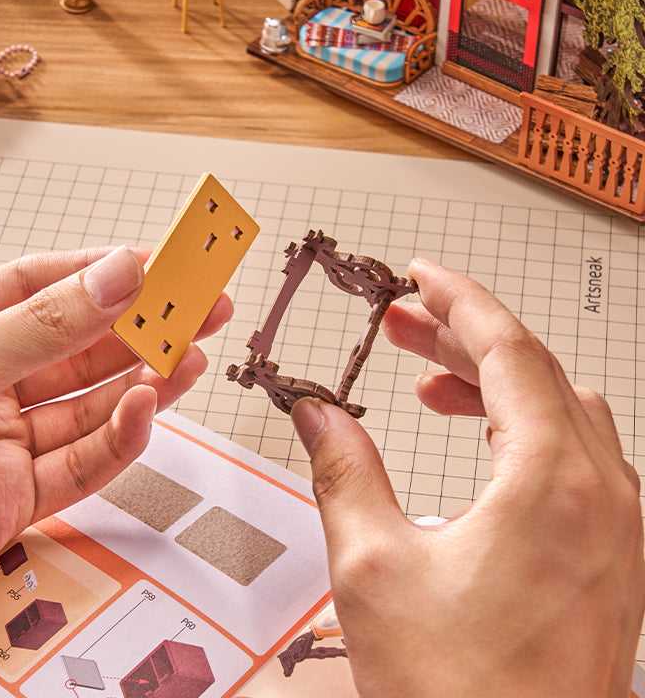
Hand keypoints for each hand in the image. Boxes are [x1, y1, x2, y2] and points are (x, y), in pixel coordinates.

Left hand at [0, 246, 231, 628]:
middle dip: (142, 326)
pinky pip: (84, 460)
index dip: (105, 273)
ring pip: (92, 403)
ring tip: (190, 355)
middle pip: (81, 346)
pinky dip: (121, 435)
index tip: (160, 262)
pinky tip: (146, 406)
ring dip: (144, 379)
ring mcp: (3, 440)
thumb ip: (44, 325)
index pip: (44, 287)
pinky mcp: (18, 496)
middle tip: (199, 308)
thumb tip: (116, 276)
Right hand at [291, 258, 644, 697]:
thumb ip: (343, 470)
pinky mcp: (609, 556)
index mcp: (554, 484)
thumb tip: (316, 414)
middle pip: (534, 372)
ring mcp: (617, 528)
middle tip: (401, 323)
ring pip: (558, 410)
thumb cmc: (459, 697)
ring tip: (428, 380)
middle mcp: (604, 495)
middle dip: (461, 337)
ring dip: (492, 381)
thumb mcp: (374, 568)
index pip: (508, 349)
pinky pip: (571, 456)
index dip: (458, 300)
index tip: (421, 275)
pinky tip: (474, 437)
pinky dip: (518, 427)